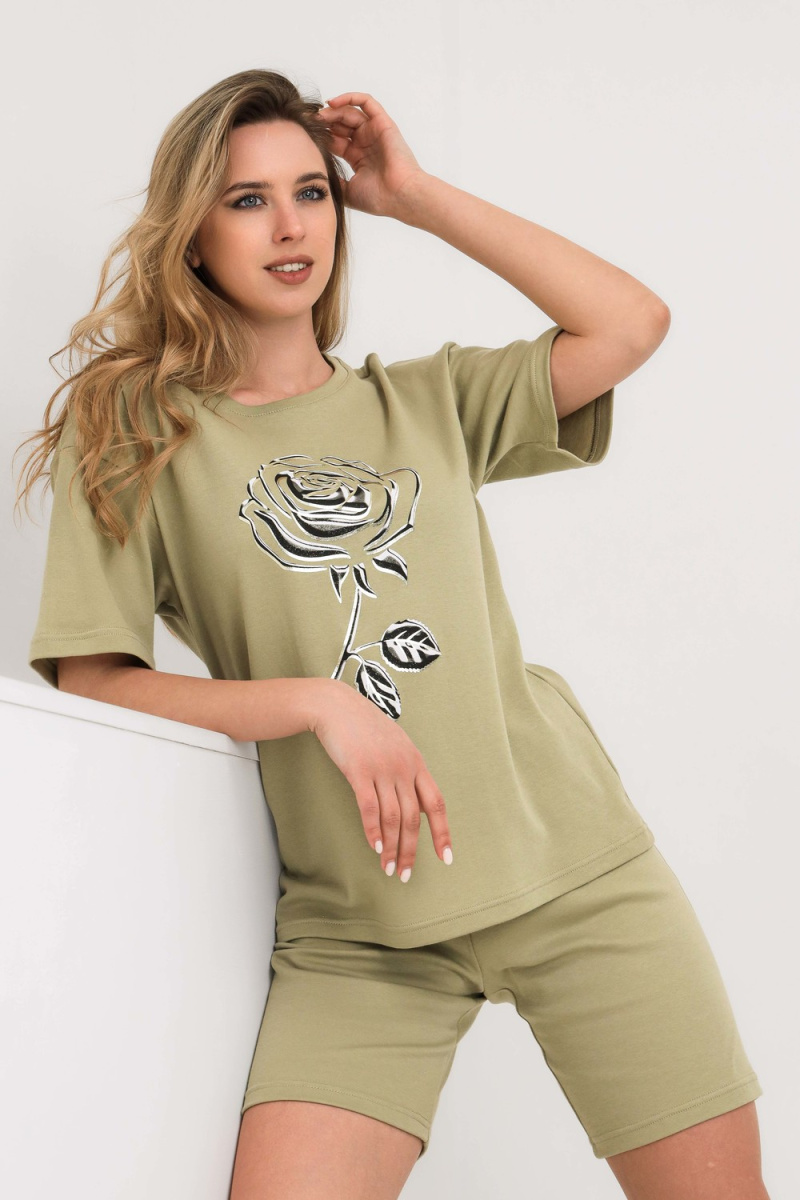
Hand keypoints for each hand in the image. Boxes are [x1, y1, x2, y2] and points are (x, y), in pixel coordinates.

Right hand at [309, 678, 453, 880]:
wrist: (337, 706)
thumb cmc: (364, 727)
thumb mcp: (396, 745)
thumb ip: (407, 772)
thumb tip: (415, 803)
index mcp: (416, 763)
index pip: (436, 803)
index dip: (442, 832)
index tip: (445, 857)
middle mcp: (404, 768)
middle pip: (414, 817)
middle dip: (411, 850)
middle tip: (406, 874)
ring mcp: (382, 769)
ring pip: (393, 817)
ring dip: (392, 847)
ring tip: (389, 868)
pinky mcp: (359, 771)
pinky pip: (369, 807)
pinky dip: (373, 830)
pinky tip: (375, 847)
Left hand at [314, 92, 428, 220]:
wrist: (400, 196)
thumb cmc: (378, 198)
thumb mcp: (347, 191)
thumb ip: (334, 181)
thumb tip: (317, 176)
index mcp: (358, 157)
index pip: (335, 140)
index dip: (320, 135)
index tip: (305, 134)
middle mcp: (366, 142)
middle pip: (340, 124)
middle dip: (324, 122)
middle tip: (308, 122)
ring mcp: (374, 132)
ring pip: (350, 112)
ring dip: (333, 111)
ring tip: (319, 116)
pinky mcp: (383, 123)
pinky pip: (366, 102)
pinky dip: (350, 98)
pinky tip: (332, 103)